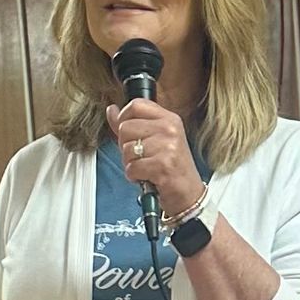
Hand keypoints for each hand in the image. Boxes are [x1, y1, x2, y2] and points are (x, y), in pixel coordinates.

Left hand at [107, 98, 203, 214]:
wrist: (188, 194)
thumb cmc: (170, 168)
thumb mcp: (154, 139)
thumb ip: (132, 124)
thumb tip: (111, 110)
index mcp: (169, 119)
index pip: (136, 105)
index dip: (124, 118)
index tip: (129, 132)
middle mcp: (170, 129)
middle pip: (126, 127)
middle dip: (125, 145)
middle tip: (140, 156)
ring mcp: (168, 147)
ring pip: (126, 149)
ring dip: (130, 163)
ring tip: (145, 167)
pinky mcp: (163, 166)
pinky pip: (132, 167)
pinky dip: (134, 176)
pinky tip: (146, 177)